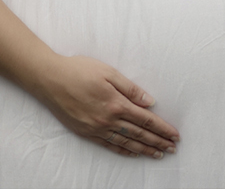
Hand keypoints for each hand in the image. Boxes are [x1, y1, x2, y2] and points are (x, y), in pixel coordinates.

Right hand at [36, 55, 179, 157]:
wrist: (49, 79)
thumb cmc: (78, 70)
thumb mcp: (107, 72)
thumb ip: (130, 88)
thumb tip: (149, 102)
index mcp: (116, 103)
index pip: (146, 120)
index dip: (162, 128)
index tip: (175, 135)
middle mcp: (108, 120)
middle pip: (139, 134)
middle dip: (158, 142)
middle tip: (173, 148)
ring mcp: (96, 128)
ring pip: (126, 143)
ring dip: (144, 149)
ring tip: (158, 154)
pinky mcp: (86, 132)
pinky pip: (109, 145)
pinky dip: (124, 151)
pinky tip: (133, 153)